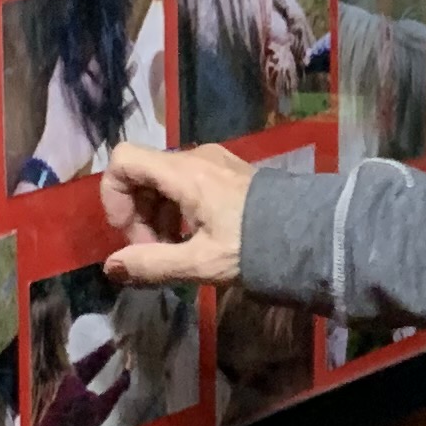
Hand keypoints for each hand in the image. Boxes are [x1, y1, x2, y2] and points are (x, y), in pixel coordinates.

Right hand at [102, 142, 254, 286]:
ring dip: (158, 217)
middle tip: (155, 254)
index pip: (123, 159)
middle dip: (138, 215)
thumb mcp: (202, 262)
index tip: (131, 235)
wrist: (313, 234)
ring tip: (176, 252)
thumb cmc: (256, 247)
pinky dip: (178, 210)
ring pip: (163, 181)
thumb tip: (112, 268)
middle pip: (142, 175)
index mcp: (185, 172)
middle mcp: (196, 158)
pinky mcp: (227, 173)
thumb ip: (153, 265)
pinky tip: (195, 240)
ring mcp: (213, 162)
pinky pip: (186, 184)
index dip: (114, 196)